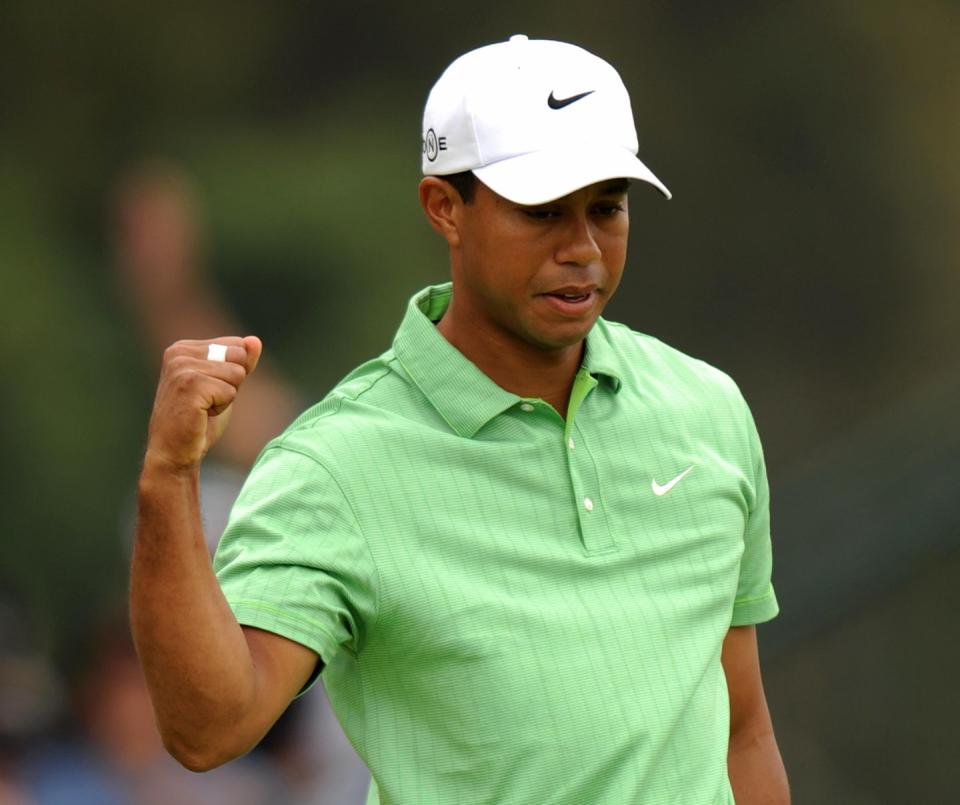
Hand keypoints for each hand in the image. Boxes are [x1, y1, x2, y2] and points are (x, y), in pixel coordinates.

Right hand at [144, 336, 262, 473]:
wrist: (175, 452)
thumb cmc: (199, 420)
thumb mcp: (225, 385)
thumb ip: (241, 362)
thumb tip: (255, 340)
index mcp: (183, 348)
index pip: (237, 345)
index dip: (233, 373)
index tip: (210, 391)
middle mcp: (179, 352)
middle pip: (239, 356)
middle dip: (233, 383)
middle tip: (208, 401)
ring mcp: (182, 367)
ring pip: (237, 373)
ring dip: (227, 397)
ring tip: (203, 408)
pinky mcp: (189, 384)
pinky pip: (230, 391)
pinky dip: (222, 407)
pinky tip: (202, 415)